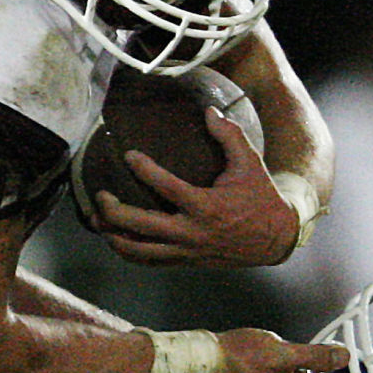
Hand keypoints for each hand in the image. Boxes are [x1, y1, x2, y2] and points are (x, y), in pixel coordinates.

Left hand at [88, 110, 298, 267]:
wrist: (275, 238)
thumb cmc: (261, 196)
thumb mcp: (250, 162)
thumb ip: (230, 135)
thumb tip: (209, 111)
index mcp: (206, 206)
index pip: (166, 187)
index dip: (144, 170)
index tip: (128, 155)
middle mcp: (192, 232)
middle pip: (141, 226)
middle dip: (114, 212)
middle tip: (99, 195)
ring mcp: (187, 250)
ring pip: (141, 251)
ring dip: (115, 237)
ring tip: (97, 222)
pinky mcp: (187, 261)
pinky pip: (151, 261)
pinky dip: (130, 253)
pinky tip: (116, 240)